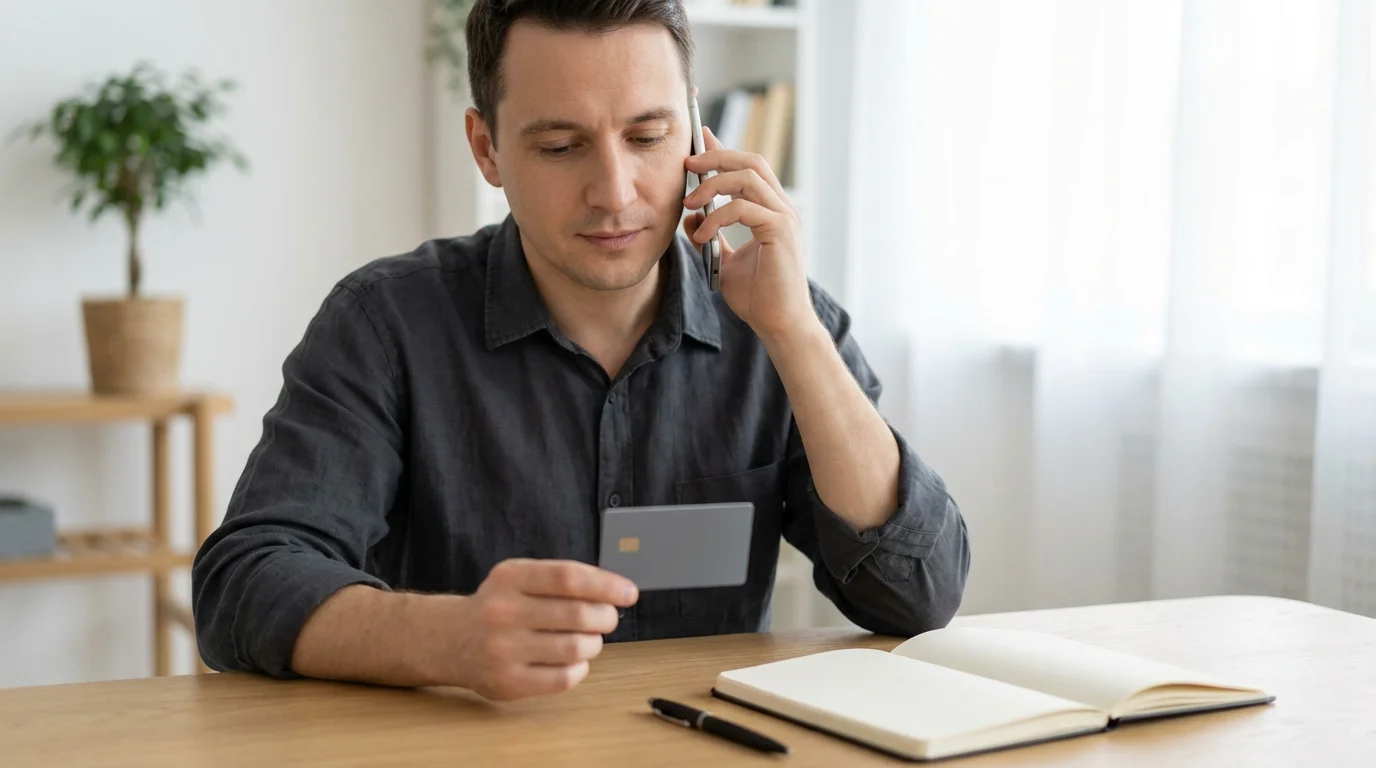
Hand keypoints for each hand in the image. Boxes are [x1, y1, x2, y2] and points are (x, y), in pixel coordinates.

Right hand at [442, 559, 638, 699]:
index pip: (568, 578)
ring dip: (594, 644)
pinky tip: (574, 661)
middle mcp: (503, 612)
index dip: (606, 585)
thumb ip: (559, 580)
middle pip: (577, 614)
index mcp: (509, 578)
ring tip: (590, 640)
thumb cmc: (498, 606)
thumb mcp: (518, 578)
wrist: (448, 640)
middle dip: (606, 617)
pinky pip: (563, 678)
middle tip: (609, 618)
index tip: (629, 593)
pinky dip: (579, 669)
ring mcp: (503, 650)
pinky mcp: (507, 682)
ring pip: (575, 648)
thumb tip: (615, 591)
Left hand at [682, 125, 814, 340]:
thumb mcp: (723, 261)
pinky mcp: (780, 230)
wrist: (778, 324)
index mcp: (772, 210)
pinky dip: (716, 217)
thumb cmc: (758, 297)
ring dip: (712, 184)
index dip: (723, 150)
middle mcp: (782, 208)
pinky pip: (743, 208)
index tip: (699, 139)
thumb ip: (711, 235)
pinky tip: (701, 236)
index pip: (748, 167)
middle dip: (716, 156)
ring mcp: (784, 217)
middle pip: (750, 161)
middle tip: (687, 164)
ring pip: (747, 177)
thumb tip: (690, 216)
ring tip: (688, 203)